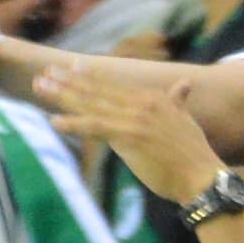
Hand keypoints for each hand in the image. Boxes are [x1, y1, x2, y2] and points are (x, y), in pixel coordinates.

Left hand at [38, 56, 224, 205]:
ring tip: (40, 87)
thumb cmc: (193, 154)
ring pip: (91, 104)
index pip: (114, 84)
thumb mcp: (185, 120)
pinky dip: (73, 124)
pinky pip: (94, 128)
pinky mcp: (128, 137)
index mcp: (152, 98)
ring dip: (63, 95)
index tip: (70, 66)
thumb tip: (185, 85)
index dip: (90, 75)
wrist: (202, 176)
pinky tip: (55, 122)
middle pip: (97, 90)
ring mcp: (133, 119)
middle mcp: (140, 103)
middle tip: (45, 73)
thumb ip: (178, 101)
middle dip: (68, 80)